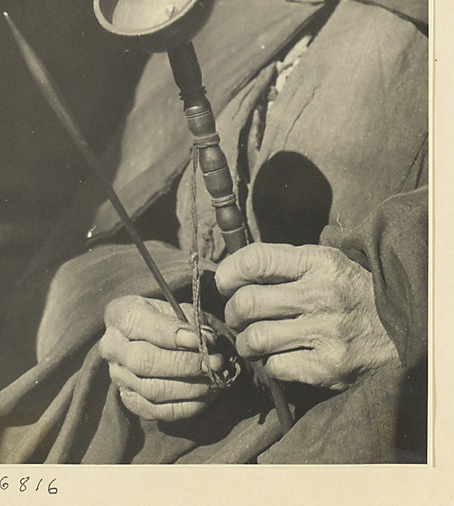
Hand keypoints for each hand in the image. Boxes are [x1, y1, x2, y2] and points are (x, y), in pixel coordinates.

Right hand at [99, 296, 224, 421]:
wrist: (148, 335)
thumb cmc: (168, 316)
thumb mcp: (179, 307)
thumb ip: (194, 321)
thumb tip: (208, 341)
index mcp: (121, 314)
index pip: (143, 326)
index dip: (175, 335)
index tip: (204, 339)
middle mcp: (112, 346)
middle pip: (145, 362)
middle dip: (186, 364)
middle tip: (216, 362)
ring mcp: (118, 376)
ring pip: (152, 390)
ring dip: (190, 388)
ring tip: (216, 379)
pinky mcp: (129, 400)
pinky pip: (157, 411)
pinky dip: (186, 406)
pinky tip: (207, 396)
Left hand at [215, 243, 398, 390]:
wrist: (402, 328)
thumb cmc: (352, 291)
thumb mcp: (327, 263)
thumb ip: (285, 263)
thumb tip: (235, 272)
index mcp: (319, 262)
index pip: (255, 260)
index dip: (229, 273)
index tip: (226, 284)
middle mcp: (321, 295)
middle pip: (247, 303)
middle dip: (232, 312)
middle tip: (237, 316)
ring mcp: (326, 333)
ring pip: (255, 339)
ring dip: (245, 342)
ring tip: (252, 340)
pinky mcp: (328, 368)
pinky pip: (275, 367)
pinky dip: (268, 364)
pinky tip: (278, 356)